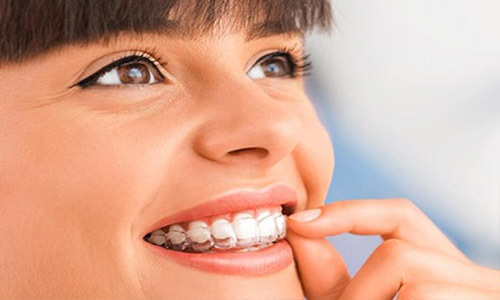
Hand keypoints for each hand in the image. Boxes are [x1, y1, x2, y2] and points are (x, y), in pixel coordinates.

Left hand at [287, 198, 499, 299]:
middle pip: (399, 253)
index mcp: (440, 269)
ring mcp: (485, 298)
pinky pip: (423, 299)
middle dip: (357, 293)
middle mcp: (472, 278)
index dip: (349, 213)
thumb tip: (298, 230)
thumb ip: (333, 277)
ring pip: (413, 284)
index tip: (300, 223)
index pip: (401, 216)